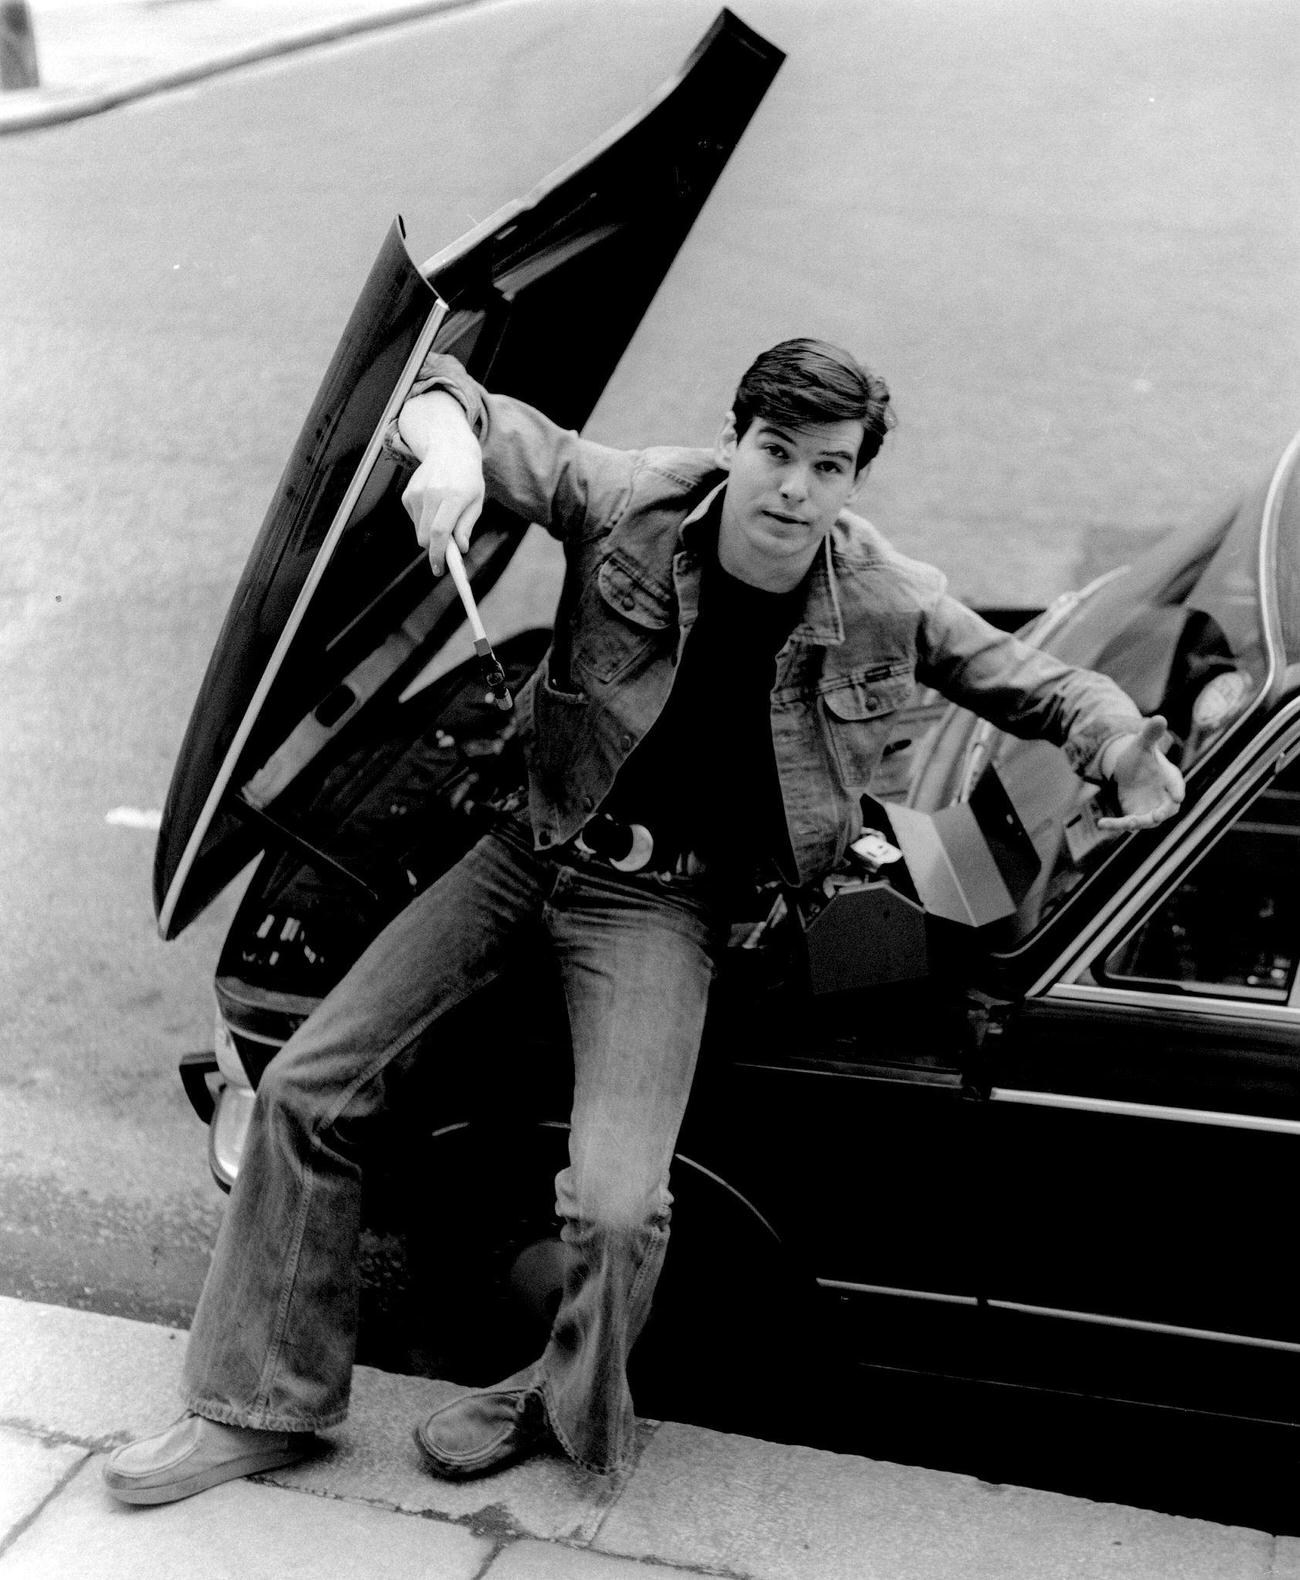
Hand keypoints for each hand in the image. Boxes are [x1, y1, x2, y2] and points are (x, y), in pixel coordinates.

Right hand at [398, 392, 485, 574]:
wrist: (448, 450)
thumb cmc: (468, 479)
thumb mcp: (476, 501)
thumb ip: (467, 525)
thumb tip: (460, 548)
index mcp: (454, 496)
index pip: (440, 531)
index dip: (438, 554)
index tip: (439, 569)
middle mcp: (432, 493)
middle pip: (425, 536)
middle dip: (434, 550)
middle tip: (445, 554)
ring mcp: (417, 493)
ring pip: (419, 531)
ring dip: (430, 534)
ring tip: (444, 517)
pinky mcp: (408, 494)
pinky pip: (415, 521)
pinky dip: (424, 522)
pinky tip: (434, 506)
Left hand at [1095, 716, 1185, 830]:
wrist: (1129, 768)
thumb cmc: (1141, 755)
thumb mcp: (1142, 743)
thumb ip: (1151, 734)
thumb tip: (1159, 717)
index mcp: (1169, 778)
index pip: (1176, 785)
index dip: (1177, 790)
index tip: (1177, 797)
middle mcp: (1163, 797)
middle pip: (1167, 809)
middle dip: (1162, 814)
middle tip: (1155, 817)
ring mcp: (1150, 808)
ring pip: (1146, 821)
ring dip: (1137, 823)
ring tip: (1127, 823)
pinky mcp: (1135, 815)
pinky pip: (1127, 823)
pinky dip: (1115, 825)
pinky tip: (1101, 823)